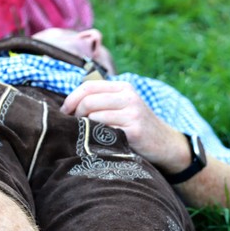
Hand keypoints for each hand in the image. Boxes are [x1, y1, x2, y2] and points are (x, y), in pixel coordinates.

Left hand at [60, 80, 187, 171]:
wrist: (165, 144)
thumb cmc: (137, 126)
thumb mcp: (124, 106)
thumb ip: (103, 100)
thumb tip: (69, 104)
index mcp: (123, 87)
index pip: (88, 86)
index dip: (71, 99)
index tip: (65, 112)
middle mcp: (129, 97)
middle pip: (88, 101)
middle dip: (76, 115)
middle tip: (74, 127)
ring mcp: (133, 114)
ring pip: (94, 117)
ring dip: (86, 128)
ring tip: (87, 135)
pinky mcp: (134, 131)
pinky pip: (105, 132)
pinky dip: (98, 138)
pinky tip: (100, 143)